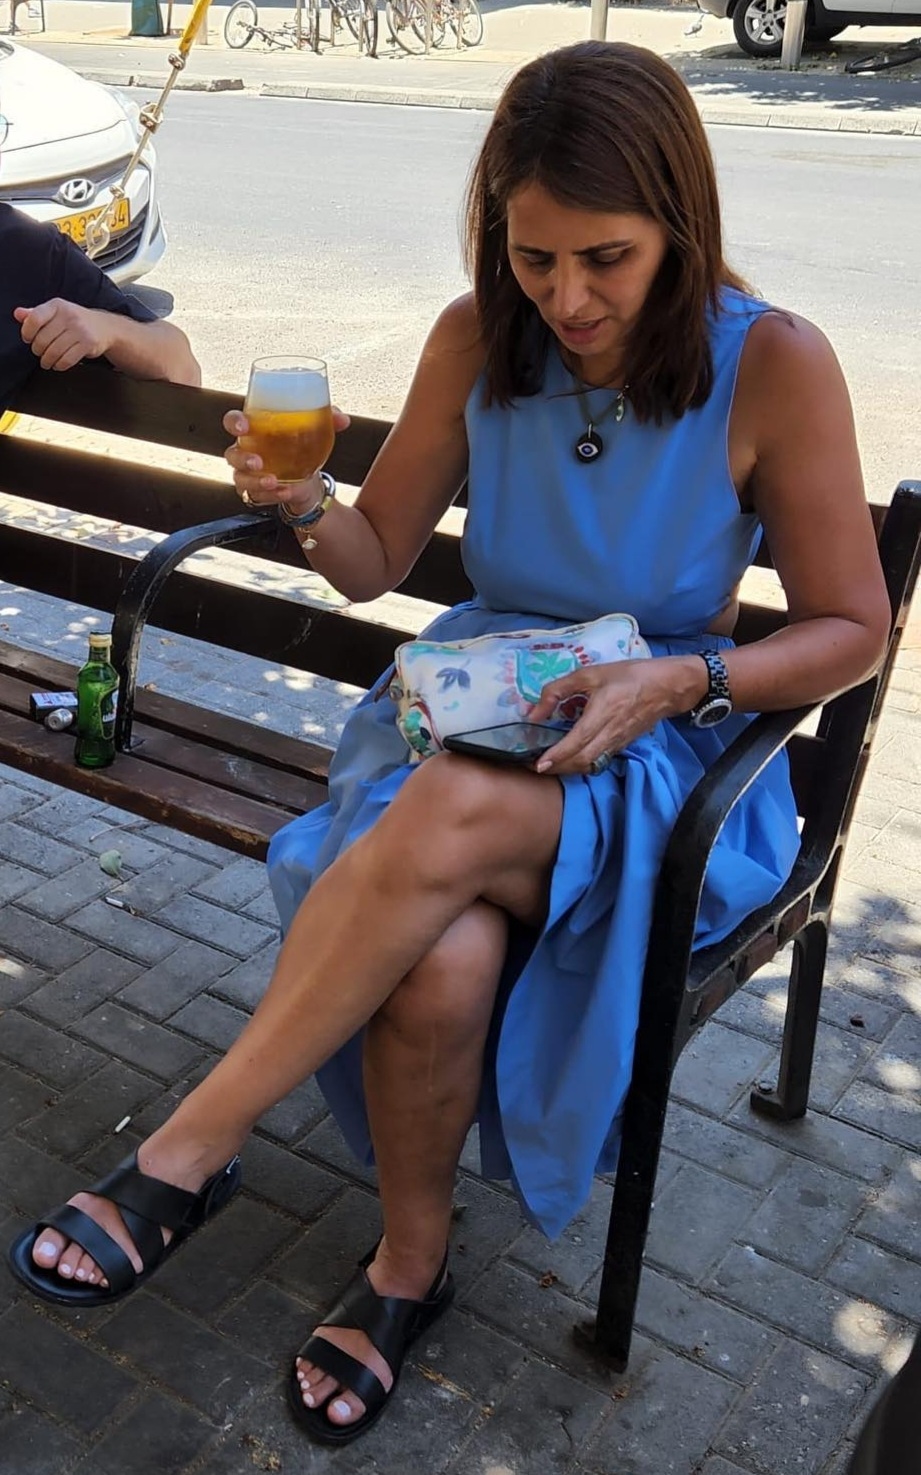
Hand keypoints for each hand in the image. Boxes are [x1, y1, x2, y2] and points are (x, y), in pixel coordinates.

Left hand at [15, 300, 113, 371]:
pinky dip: (59, 365)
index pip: (35, 319)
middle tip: (39, 353)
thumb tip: (17, 314)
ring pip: (54, 352)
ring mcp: (80, 330)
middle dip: (37, 350)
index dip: (27, 332)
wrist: (104, 327)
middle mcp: (69, 316)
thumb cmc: (75, 321)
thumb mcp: (55, 313)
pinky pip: (67, 360)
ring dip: (47, 361)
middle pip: (42, 339)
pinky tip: (58, 364)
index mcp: (57, 305)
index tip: (27, 338)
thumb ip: (35, 314)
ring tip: (47, 361)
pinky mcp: (88, 344)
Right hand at [223, 407, 350, 514]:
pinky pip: (255, 496)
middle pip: (231, 454)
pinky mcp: (256, 491)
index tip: (243, 426)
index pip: (234, 421)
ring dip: (255, 481)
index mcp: (255, 429)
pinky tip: (285, 492)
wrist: (307, 475)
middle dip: (242, 459)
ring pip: (240, 478)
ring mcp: (248, 473)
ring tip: (274, 482)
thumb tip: (343, 420)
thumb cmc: (301, 445)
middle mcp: (246, 451)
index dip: (234, 423)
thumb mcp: (314, 429)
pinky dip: (270, 496)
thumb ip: (327, 419)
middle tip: (258, 463)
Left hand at [527, 656, 703, 774]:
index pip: (578, 740)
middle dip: (558, 768)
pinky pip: (599, 761)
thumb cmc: (628, 676)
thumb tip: (534, 712)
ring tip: (549, 766)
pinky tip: (569, 759)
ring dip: (568, 769)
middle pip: (582, 760)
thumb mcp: (590, 674)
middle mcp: (611, 732)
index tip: (539, 764)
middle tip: (535, 767)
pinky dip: (581, 765)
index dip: (558, 755)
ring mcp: (618, 742)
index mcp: (604, 711)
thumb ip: (558, 690)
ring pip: (590, 764)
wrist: (667, 687)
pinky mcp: (623, 746)